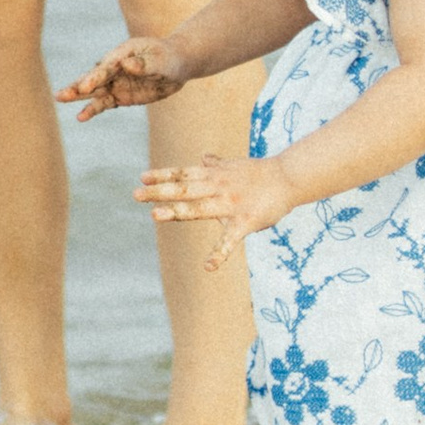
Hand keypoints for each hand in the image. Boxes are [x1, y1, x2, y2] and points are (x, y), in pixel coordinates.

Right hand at [55, 35, 186, 120]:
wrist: (176, 65)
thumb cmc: (168, 58)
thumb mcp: (160, 60)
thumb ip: (144, 64)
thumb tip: (127, 65)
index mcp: (122, 54)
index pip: (106, 68)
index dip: (95, 77)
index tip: (85, 87)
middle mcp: (114, 67)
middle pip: (93, 78)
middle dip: (77, 86)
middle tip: (60, 95)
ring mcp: (115, 82)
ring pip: (94, 91)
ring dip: (78, 97)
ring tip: (60, 99)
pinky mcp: (119, 95)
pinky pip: (104, 103)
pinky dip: (93, 109)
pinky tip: (81, 117)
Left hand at [133, 153, 294, 269]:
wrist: (288, 178)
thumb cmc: (260, 174)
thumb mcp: (235, 166)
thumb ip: (217, 164)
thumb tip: (204, 158)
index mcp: (214, 176)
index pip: (183, 174)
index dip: (162, 175)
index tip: (142, 177)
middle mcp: (217, 187)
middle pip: (184, 189)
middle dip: (159, 192)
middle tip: (136, 194)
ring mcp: (229, 204)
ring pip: (198, 208)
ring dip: (176, 211)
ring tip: (155, 215)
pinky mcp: (245, 222)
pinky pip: (229, 240)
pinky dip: (219, 254)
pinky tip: (208, 267)